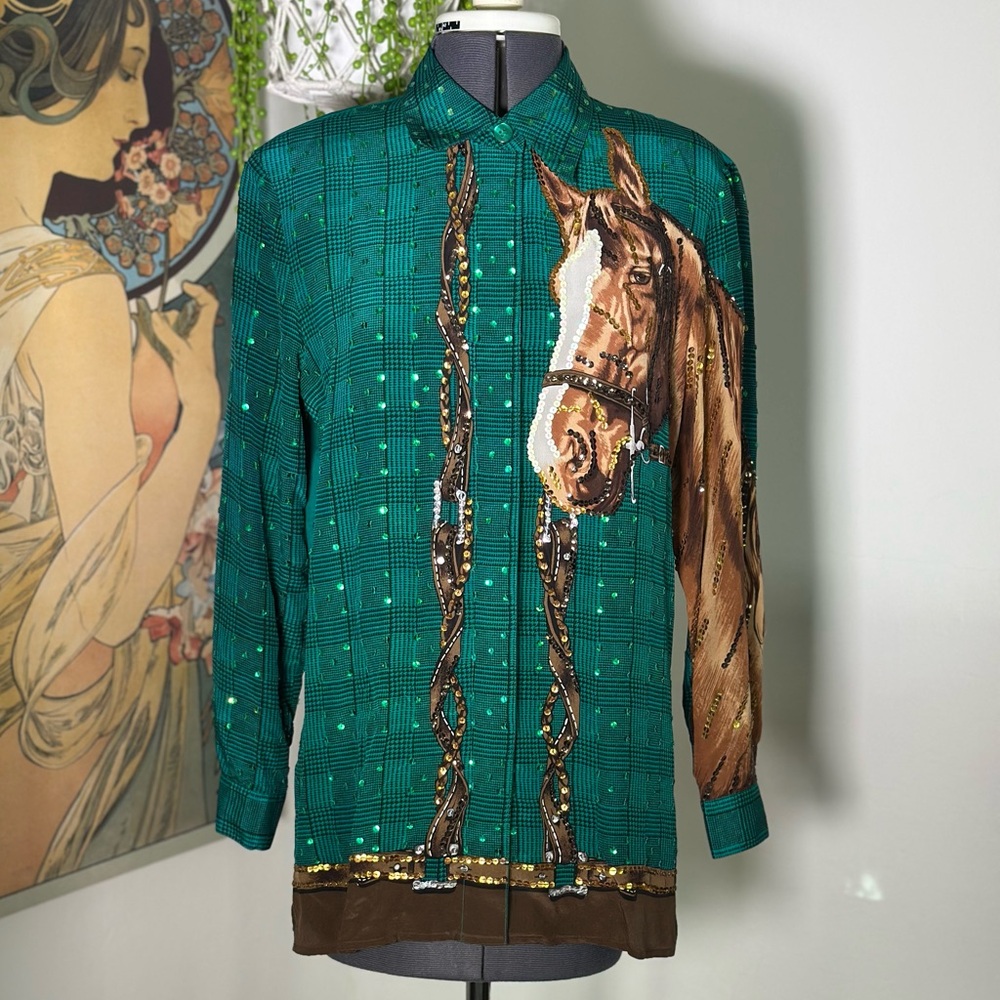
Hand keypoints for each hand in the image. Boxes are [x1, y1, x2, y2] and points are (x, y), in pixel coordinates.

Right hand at [149, 281, 219, 413]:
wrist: (200, 401)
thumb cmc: (197, 380)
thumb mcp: (181, 354)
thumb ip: (168, 335)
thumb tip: (154, 315)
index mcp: (203, 332)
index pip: (208, 303)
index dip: (198, 291)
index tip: (184, 286)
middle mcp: (196, 335)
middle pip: (182, 313)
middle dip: (167, 315)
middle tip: (156, 322)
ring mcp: (187, 344)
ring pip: (171, 325)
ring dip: (159, 325)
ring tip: (147, 327)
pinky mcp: (179, 353)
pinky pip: (166, 337)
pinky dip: (156, 334)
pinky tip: (146, 331)